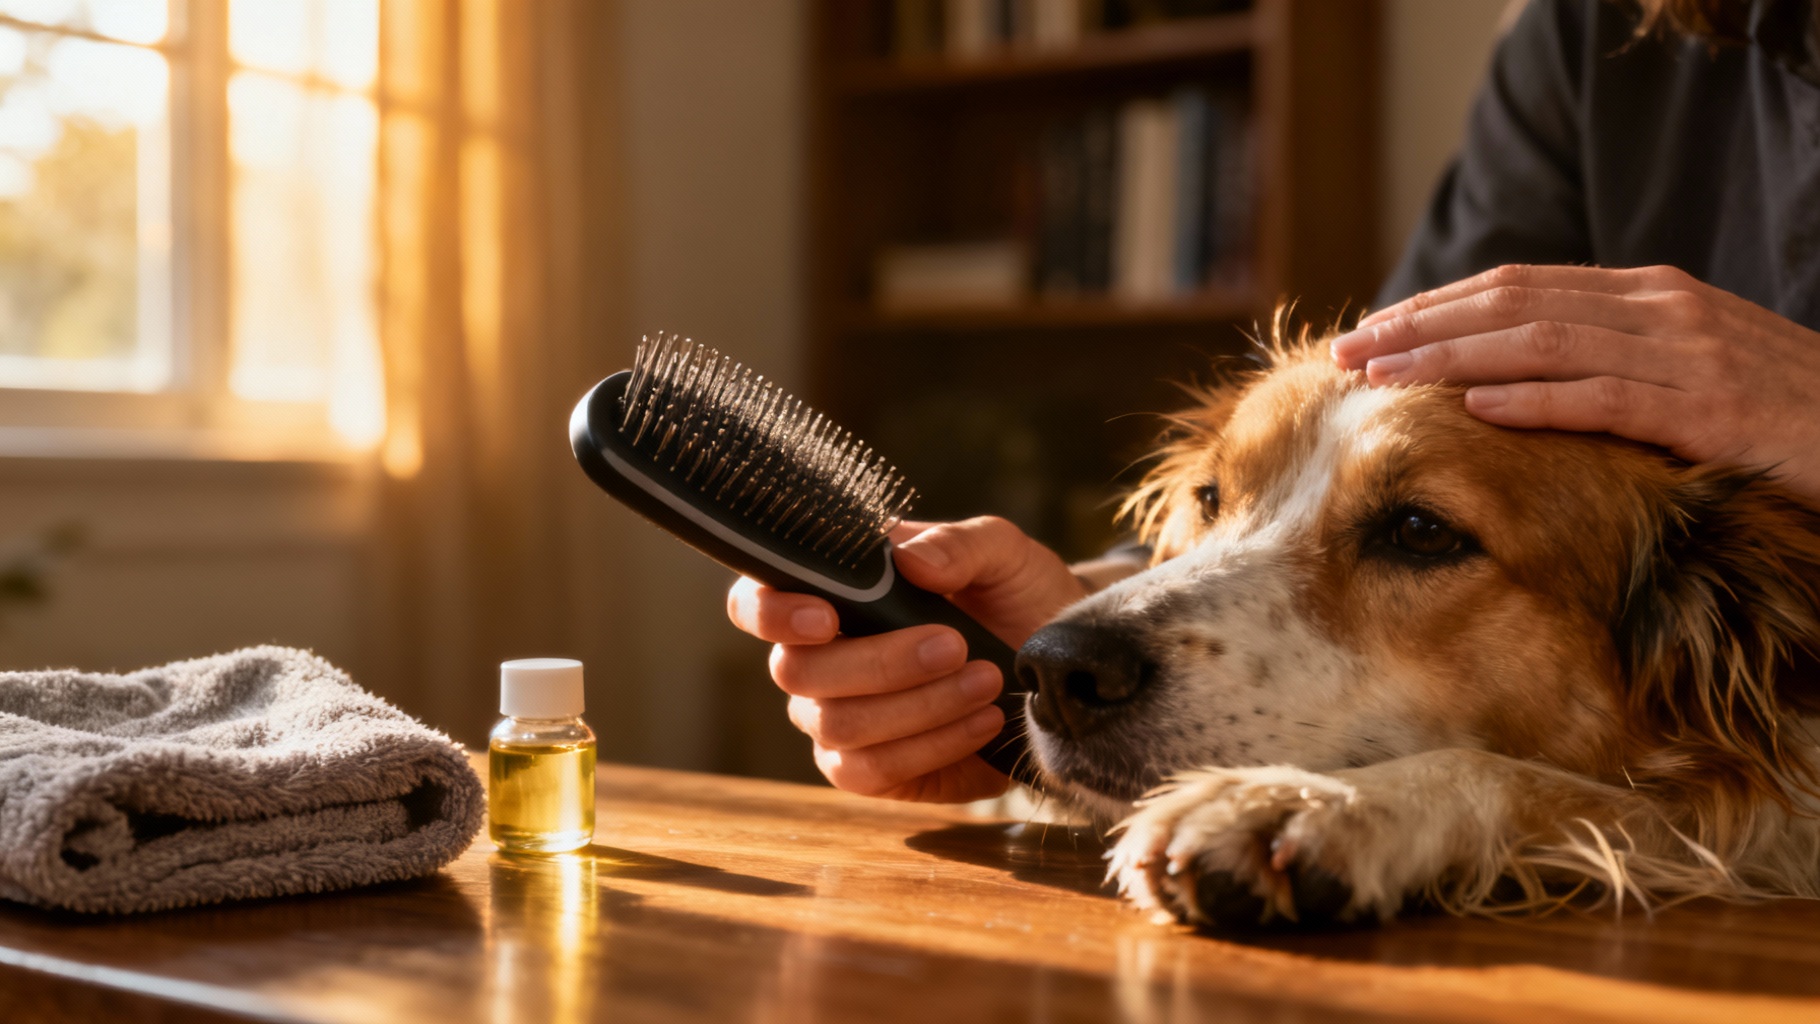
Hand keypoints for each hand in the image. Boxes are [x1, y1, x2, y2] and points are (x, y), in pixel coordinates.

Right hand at [726, 517, 1085, 802]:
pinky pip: (869, 772)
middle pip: (796, 672)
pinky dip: (929, 746)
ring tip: (985, 682)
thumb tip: (908, 559)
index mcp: (833, 593)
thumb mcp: (1005, 556)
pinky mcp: (874, 770)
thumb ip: (960, 544)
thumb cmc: (1017, 599)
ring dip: (917, 705)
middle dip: (880, 662)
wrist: (1059, 667)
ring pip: (836, 725)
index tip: (827, 616)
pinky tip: (981, 722)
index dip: (771, 613)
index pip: (756, 602)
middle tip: (954, 645)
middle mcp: (822, 659)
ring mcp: (841, 718)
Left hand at [1331, 264, 1819, 505]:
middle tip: (1346, 351)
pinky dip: (1536, 399)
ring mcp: (1691, 357)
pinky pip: (1609, 398)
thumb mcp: (1683, 374)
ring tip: (1382, 378)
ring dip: (1452, 357)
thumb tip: (1505, 376)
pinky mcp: (1716, 412)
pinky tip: (1473, 405)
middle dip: (1420, 326)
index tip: (1368, 330)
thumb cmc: (1776, 415)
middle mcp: (1663, 311)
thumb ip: (1607, 361)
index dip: (1436, 306)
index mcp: (1649, 296)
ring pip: (1545, 342)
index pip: (1518, 288)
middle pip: (1514, 304)